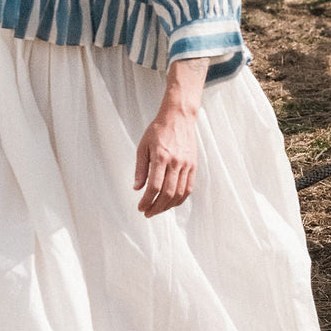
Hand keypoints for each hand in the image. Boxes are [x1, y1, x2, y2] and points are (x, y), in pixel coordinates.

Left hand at [133, 57, 208, 218]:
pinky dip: (180, 199)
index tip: (141, 207)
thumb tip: (137, 188)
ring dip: (168, 206)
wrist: (179, 117)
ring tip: (158, 209)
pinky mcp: (193, 165)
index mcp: (161, 157)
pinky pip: (189, 188)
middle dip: (156, 207)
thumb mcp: (143, 146)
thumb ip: (140, 169)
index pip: (155, 186)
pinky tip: (172, 203)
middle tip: (147, 213)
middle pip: (168, 194)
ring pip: (179, 193)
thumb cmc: (159, 129)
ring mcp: (187, 164)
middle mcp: (176, 162)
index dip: (147, 201)